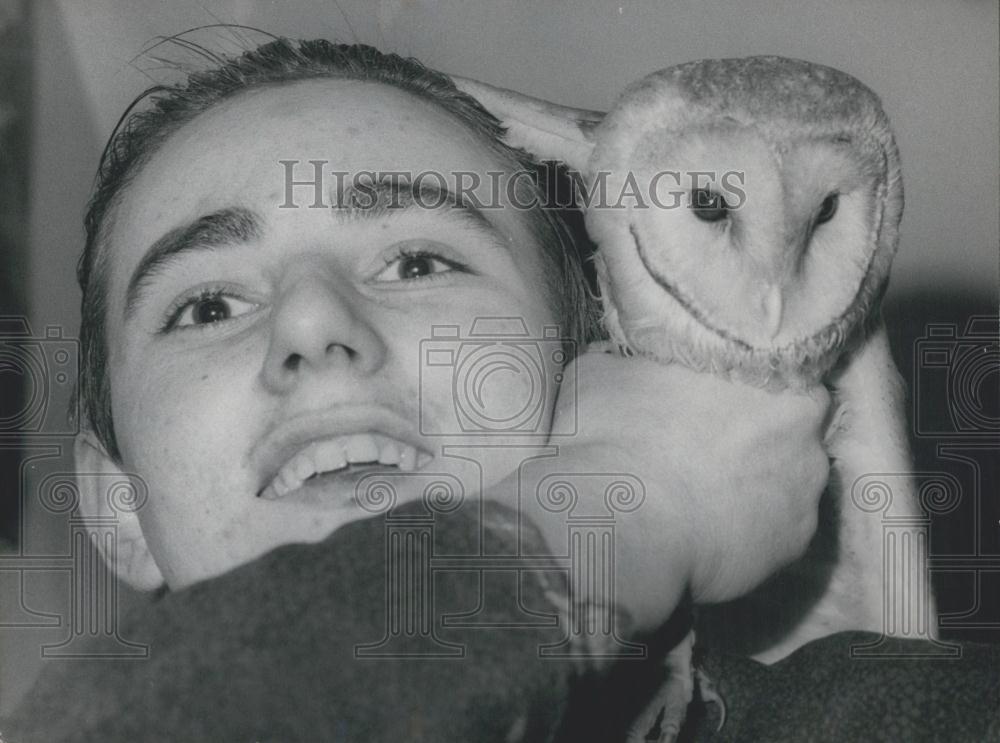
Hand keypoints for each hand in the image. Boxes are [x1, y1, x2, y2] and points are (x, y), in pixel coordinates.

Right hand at [544, 349, 829, 626]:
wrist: (614, 526)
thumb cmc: (610, 437)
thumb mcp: (602, 372)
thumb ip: (635, 364)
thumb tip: (624, 363)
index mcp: (768, 371)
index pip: (772, 368)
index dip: (739, 386)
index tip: (708, 399)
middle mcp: (805, 430)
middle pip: (787, 427)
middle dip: (754, 437)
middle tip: (703, 447)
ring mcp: (806, 491)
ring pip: (785, 481)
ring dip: (754, 484)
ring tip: (701, 494)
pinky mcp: (795, 543)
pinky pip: (776, 530)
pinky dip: (751, 529)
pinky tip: (709, 530)